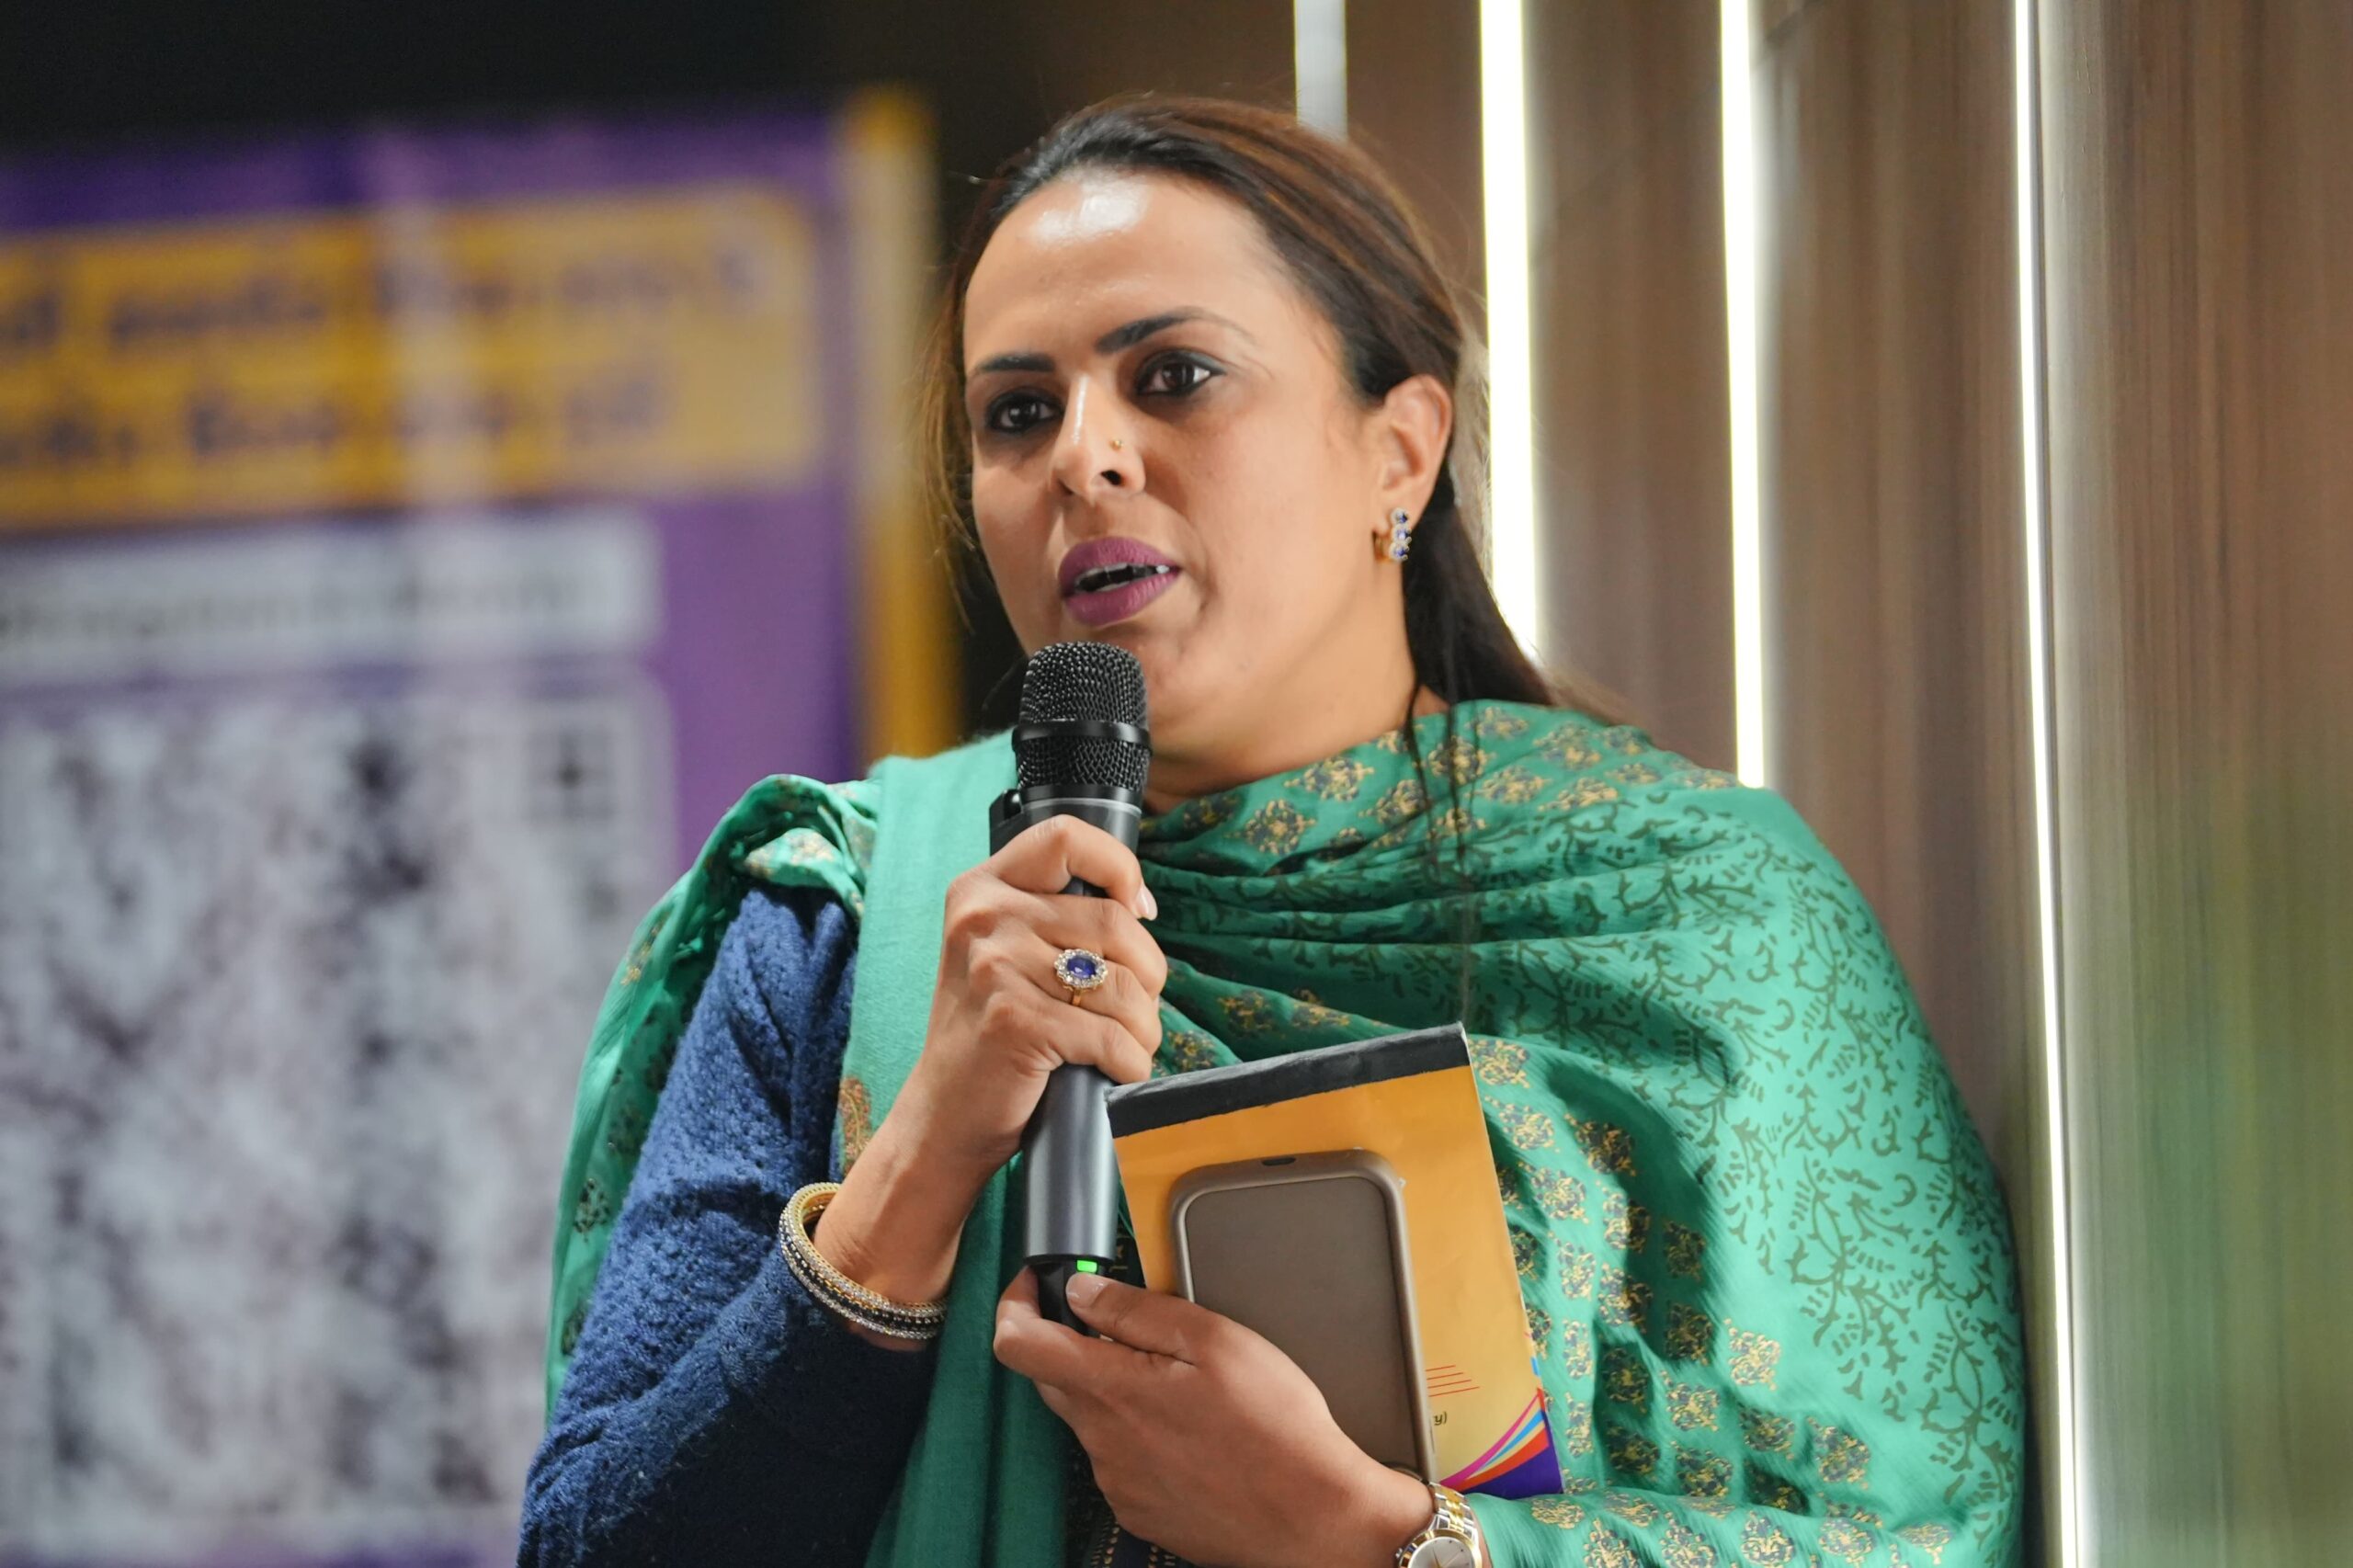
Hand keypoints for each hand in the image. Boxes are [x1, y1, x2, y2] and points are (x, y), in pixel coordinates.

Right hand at [902, 813, 1167, 1182]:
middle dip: (1149, 973)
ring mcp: (996, 969)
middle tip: (1137, 1007)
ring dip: (1145, 1026)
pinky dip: (1130, 1062)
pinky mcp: (1016, 1023)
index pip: (1067, 837)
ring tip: (1129, 1044)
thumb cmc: (990, 1033)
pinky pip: (1112, 1037)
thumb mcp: (1002, 952)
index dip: (1119, 867)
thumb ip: (1053, 916)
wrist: (943, 1115)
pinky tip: (1114, 1071)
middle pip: (1116, 921)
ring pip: (1124, 985)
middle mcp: (984, 917)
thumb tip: (1139, 903)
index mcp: (981, 888)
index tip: (1137, 909)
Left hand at [992, 1268, 1435, 1567]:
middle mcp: (1100, 1439)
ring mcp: (1116, 1480)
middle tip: (1134, 1328)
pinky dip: (1141, 1435)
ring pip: (1092, 1417)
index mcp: (1111, 1388)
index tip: (1035, 1284)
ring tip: (1188, 1389)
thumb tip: (1081, 1290)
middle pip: (1053, 1377)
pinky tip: (1193, 1433)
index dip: (1015, 1303)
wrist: (1312, 1519)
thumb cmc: (1275, 1429)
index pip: (1016, 1343)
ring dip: (1119, 1391)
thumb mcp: (1213, 1339)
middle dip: (1077, 1342)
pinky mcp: (1137, 1509)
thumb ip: (1136, 1310)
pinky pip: (1119, 1458)